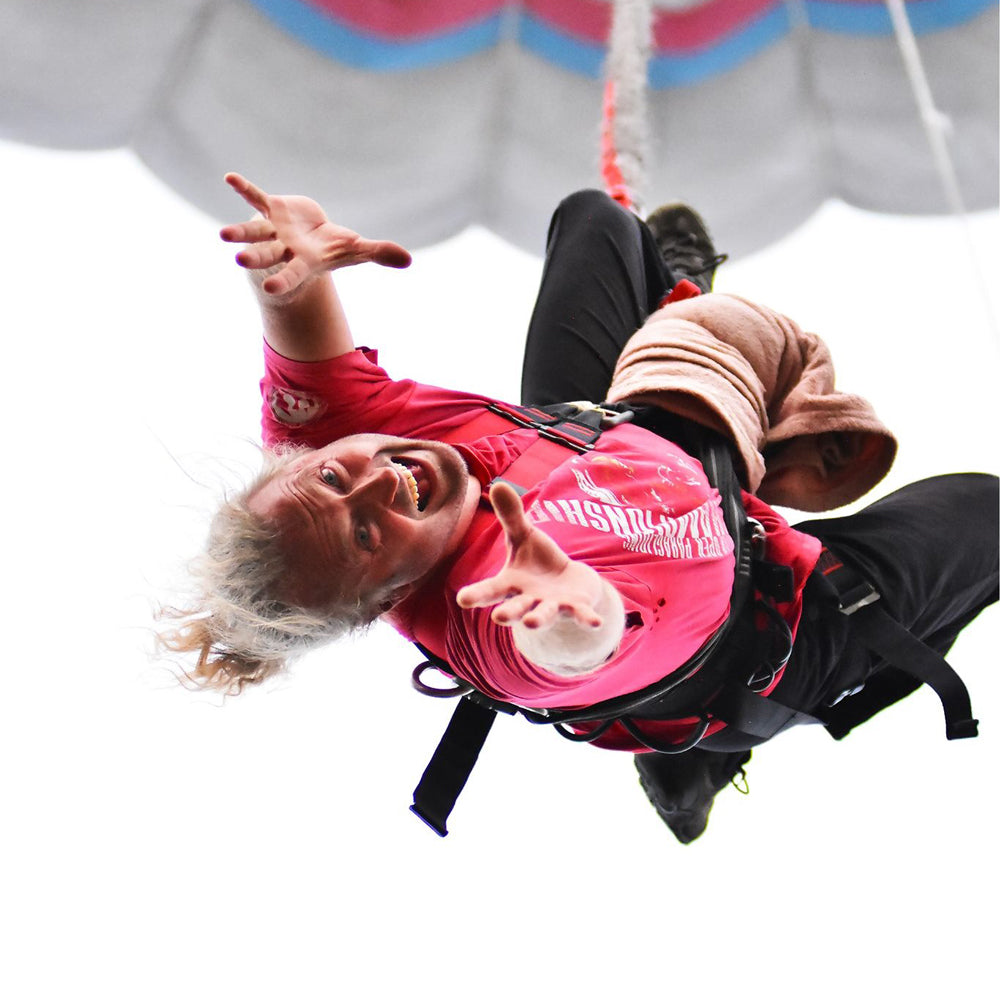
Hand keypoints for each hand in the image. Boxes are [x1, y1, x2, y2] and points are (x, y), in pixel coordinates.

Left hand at [220, 172, 411, 295]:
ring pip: (254, 231)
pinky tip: (229, 178)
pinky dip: (244, 188)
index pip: (292, 272)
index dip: (283, 279)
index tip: (270, 288)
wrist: (312, 236)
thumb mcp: (358, 250)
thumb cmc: (334, 248)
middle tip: (239, 260)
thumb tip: (408, 260)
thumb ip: (380, 254)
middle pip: (268, 254)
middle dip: (255, 257)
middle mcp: (284, 248)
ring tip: (222, 236)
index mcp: (303, 261)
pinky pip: (256, 198)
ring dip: (239, 233)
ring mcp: (274, 229)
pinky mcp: (271, 209)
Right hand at [457, 482, 607, 631]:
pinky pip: (580, 614)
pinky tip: (596, 623)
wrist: (569, 582)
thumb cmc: (539, 561)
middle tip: (499, 618)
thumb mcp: (524, 536)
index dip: (476, 595)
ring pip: (543, 614)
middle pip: (515, 608)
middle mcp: (528, 600)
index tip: (463, 600)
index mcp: (511, 584)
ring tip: (531, 623)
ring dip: (537, 619)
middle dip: (509, 613)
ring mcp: (551, 607)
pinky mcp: (575, 608)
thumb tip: (497, 485)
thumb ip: (511, 516)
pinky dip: (587, 618)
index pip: (490, 590)